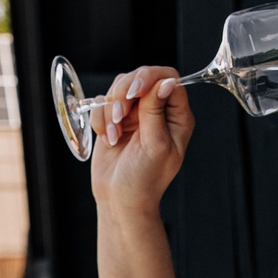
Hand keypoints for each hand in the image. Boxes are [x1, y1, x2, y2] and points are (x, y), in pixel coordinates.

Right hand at [88, 67, 193, 216]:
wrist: (120, 199)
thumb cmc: (144, 179)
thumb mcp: (155, 145)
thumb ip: (156, 111)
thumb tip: (166, 81)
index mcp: (177, 116)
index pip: (168, 78)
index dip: (150, 79)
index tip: (135, 93)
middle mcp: (158, 110)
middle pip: (140, 77)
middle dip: (124, 94)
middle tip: (119, 117)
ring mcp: (136, 114)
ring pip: (119, 87)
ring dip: (111, 110)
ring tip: (114, 135)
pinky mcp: (115, 119)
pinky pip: (102, 103)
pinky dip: (100, 120)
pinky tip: (109, 140)